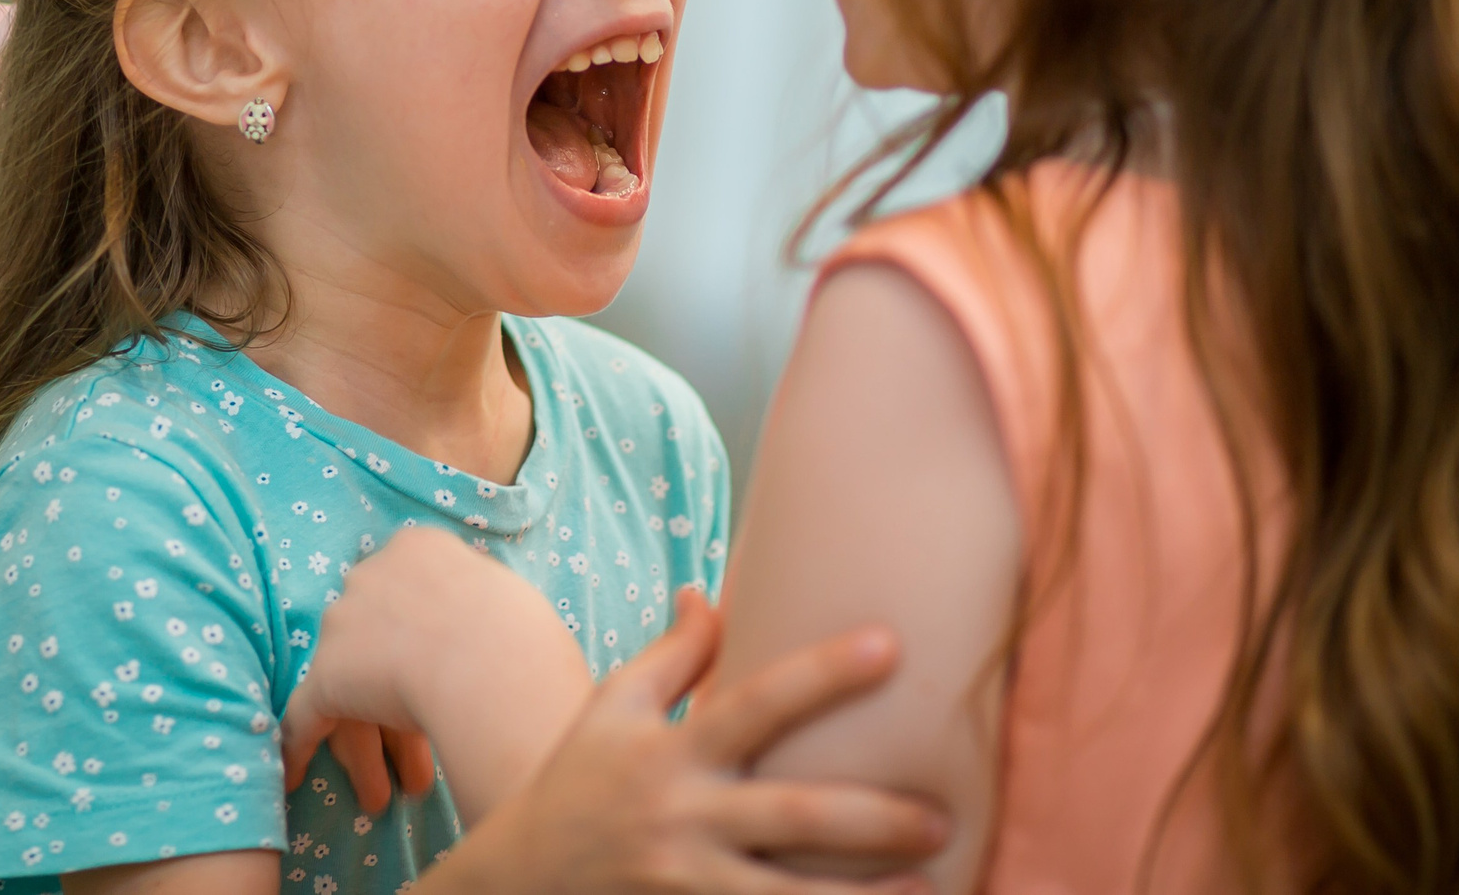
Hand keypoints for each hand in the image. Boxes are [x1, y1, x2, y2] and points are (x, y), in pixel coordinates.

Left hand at [281, 527, 586, 815]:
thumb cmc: (519, 631)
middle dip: (384, 664)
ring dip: (358, 729)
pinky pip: (304, 718)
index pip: (400, 581)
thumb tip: (483, 615)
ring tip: (374, 779)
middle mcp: (370, 574)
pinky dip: (299, 747)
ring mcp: (342, 624)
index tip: (426, 641)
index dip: (411, 616)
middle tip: (408, 705)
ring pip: (342, 675)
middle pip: (367, 622)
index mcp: (416, 547)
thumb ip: (477, 597)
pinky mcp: (328, 679)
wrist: (491, 660)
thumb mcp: (504, 590)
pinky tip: (293, 778)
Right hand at [421, 587, 948, 894]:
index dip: (822, 674)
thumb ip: (671, 655)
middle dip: (873, 819)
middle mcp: (684, 820)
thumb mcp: (611, 709)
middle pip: (792, 817)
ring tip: (932, 891)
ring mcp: (687, 886)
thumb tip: (709, 593)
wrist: (517, 883)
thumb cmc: (575, 784)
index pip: (757, 702)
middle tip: (942, 817)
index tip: (890, 645)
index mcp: (672, 752)